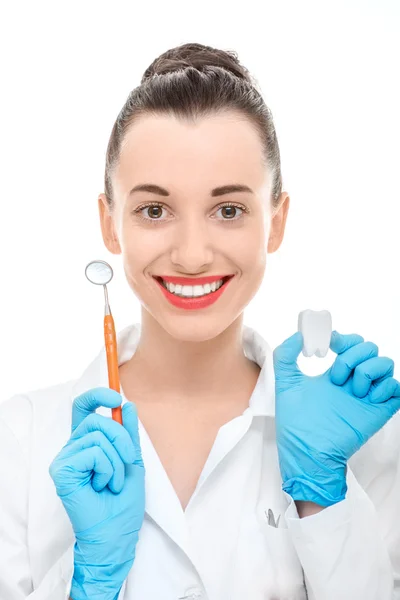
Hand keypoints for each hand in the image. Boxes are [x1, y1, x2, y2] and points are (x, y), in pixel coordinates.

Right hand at [49, 387, 144, 599]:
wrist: (116, 533)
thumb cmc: (122, 502)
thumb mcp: (132, 460)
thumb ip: (128, 434)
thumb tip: (127, 405)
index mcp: (87, 444)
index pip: (83, 408)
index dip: (96, 396)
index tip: (115, 397)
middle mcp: (72, 448)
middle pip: (98, 421)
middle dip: (121, 440)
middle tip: (125, 465)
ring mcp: (65, 459)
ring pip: (98, 437)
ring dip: (116, 461)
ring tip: (112, 482)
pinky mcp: (62, 470)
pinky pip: (93, 452)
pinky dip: (107, 469)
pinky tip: (101, 486)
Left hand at [273, 331, 399, 506]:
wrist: (307, 452)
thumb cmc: (296, 423)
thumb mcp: (285, 384)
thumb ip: (285, 356)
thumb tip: (298, 335)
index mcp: (335, 374)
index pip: (351, 343)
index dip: (344, 338)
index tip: (330, 344)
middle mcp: (353, 382)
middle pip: (369, 348)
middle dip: (354, 353)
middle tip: (337, 374)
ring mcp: (367, 395)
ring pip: (385, 363)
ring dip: (368, 369)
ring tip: (351, 389)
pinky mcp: (378, 410)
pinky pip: (396, 388)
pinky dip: (385, 386)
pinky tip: (367, 396)